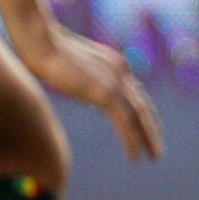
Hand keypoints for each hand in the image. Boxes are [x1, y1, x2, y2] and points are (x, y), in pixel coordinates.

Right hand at [19, 22, 165, 161]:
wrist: (41, 42)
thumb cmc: (48, 52)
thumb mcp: (77, 66)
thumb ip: (88, 80)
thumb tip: (90, 96)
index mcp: (115, 64)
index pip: (135, 92)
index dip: (144, 111)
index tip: (150, 126)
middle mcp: (121, 71)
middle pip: (142, 105)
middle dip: (151, 128)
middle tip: (157, 149)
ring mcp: (115, 81)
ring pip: (138, 116)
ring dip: (147, 139)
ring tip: (154, 157)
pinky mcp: (105, 92)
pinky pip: (125, 122)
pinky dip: (131, 141)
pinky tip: (134, 157)